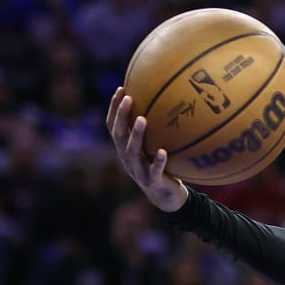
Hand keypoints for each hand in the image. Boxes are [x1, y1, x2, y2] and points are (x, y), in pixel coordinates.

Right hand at [107, 88, 189, 211]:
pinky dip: (157, 161)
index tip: (122, 88)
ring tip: (142, 119)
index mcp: (125, 148)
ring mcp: (138, 171)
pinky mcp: (151, 181)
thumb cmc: (162, 165)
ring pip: (131, 152)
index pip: (113, 126)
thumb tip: (171, 99)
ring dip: (136, 135)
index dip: (114, 108)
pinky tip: (162, 151)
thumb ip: (158, 127)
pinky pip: (153, 171)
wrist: (166, 196)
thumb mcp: (157, 144)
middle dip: (121, 116)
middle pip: (118, 135)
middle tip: (129, 98)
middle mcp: (127, 158)